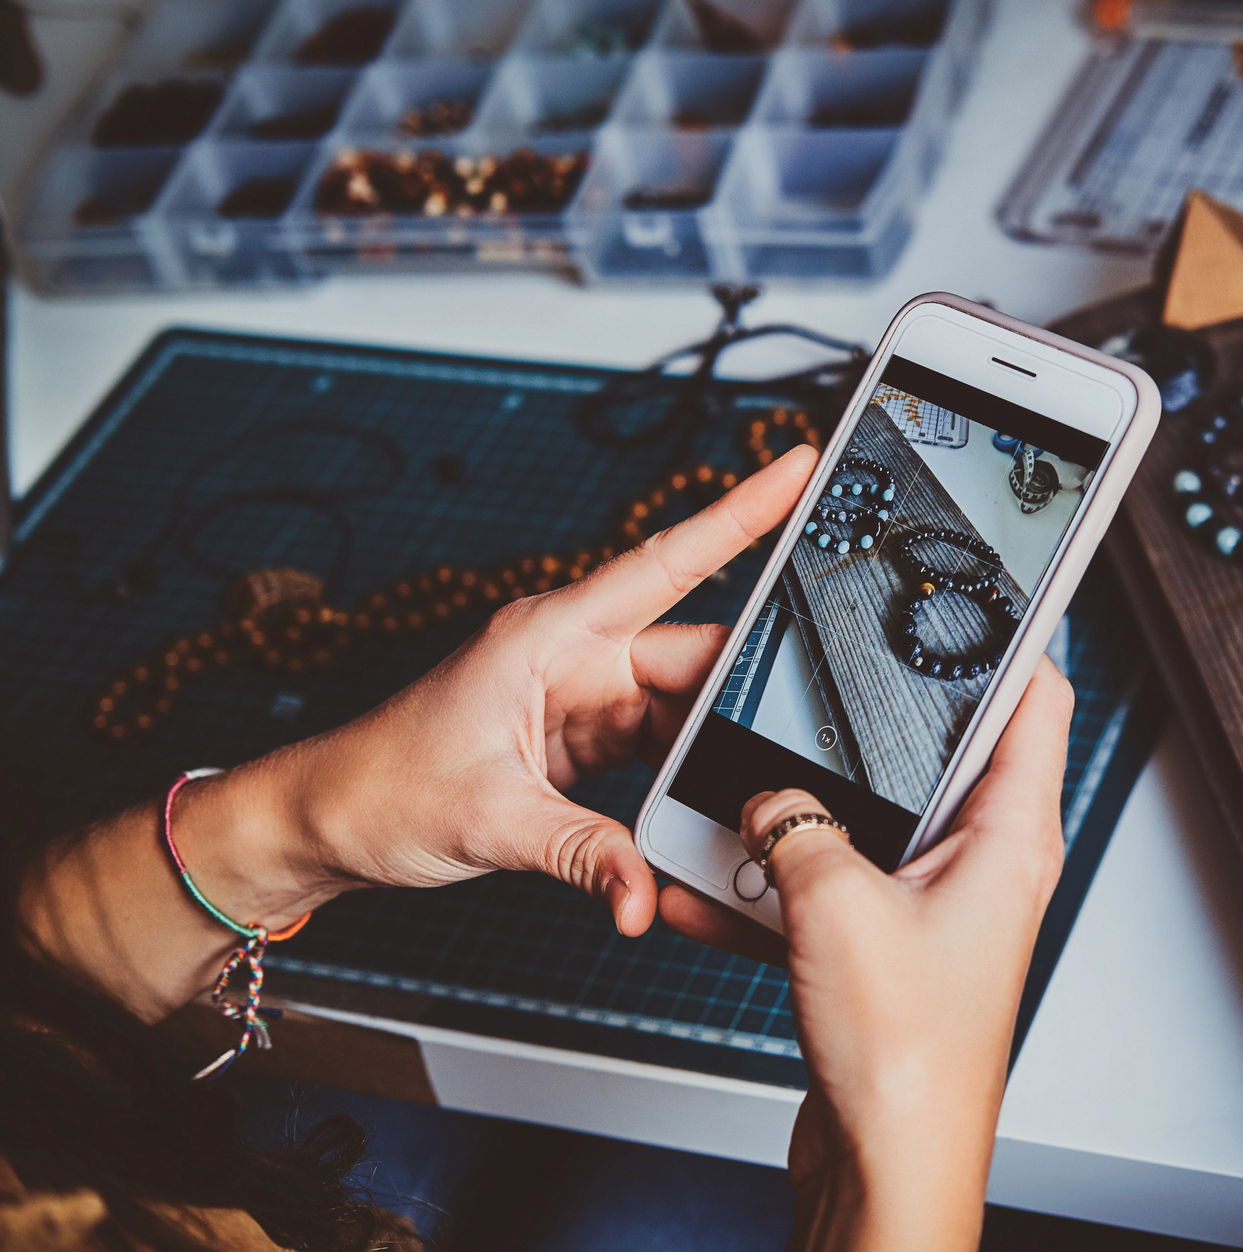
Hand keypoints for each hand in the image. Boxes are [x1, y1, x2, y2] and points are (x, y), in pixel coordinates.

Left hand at [254, 442, 819, 933]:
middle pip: (693, 650)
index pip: (668, 560)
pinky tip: (699, 794)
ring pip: (684, 701)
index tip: (798, 466)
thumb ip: (584, 856)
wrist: (326, 823)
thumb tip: (644, 895)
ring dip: (711, 741)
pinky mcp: (582, 734)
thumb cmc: (378, 789)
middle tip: (792, 725)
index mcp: (549, 634)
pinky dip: (683, 768)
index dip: (741, 511)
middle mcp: (573, 652)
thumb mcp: (490, 824)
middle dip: (744, 685)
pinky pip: (659, 738)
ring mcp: (581, 692)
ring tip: (738, 780)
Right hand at [672, 660, 1073, 1251]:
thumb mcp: (835, 904)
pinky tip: (711, 881)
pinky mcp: (888, 950)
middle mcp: (984, 864)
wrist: (888, 1167)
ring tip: (742, 789)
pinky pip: (827, 888)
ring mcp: (935, 907)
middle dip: (869, 722)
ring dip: (803, 808)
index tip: (980, 589)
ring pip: (867, 820)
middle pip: (938, 754)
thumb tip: (765, 794)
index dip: (1012, 635)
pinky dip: (774, 881)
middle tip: (823, 679)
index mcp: (1009, 834)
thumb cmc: (909, 1058)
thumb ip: (795, 821)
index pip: (1035, 698)